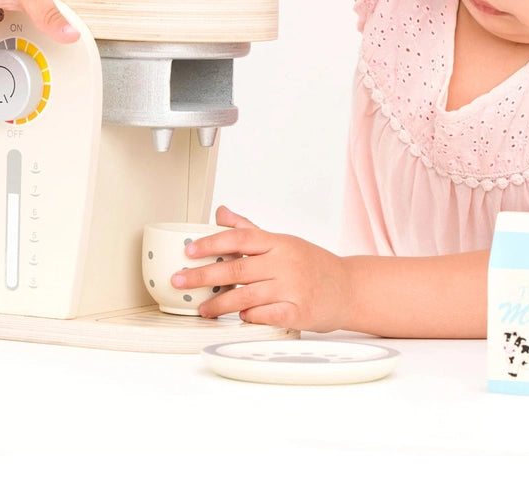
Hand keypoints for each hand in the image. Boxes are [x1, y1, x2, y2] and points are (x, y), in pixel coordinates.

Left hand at [173, 206, 352, 332]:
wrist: (349, 288)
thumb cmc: (313, 264)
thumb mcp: (283, 241)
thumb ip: (249, 229)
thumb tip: (221, 211)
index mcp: (279, 243)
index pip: (240, 239)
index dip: (212, 243)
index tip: (188, 251)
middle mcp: (285, 263)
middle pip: (237, 270)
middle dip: (203, 276)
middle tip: (179, 281)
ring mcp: (292, 288)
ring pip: (246, 297)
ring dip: (219, 304)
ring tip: (202, 308)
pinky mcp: (298, 312)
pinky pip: (264, 316)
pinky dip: (248, 317)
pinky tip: (238, 318)